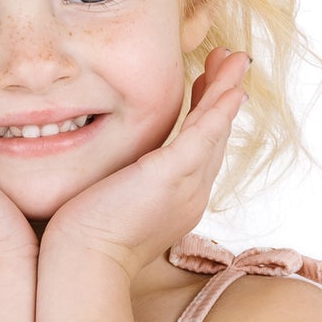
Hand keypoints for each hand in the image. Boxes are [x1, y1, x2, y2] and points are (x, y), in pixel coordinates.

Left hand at [41, 47, 249, 278]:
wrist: (85, 263)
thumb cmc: (86, 243)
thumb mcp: (111, 207)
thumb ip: (121, 187)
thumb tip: (108, 175)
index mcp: (177, 202)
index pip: (199, 151)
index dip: (206, 116)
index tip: (205, 86)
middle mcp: (190, 194)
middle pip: (215, 138)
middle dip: (223, 97)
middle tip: (230, 62)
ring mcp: (185, 186)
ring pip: (215, 130)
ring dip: (227, 91)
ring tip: (236, 58)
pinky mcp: (171, 175)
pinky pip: (204, 135)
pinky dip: (220, 110)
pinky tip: (232, 87)